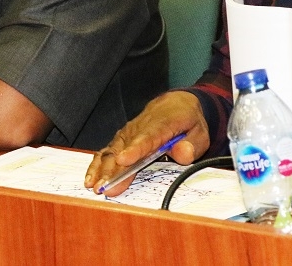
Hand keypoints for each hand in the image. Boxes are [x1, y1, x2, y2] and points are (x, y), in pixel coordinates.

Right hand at [84, 91, 208, 195]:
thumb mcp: (200, 132)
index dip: (135, 149)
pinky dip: (97, 164)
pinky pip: (107, 151)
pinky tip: (91, 179)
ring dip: (102, 169)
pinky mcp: (122, 139)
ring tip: (94, 186)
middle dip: (113, 168)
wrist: (176, 104)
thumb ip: (192, 144)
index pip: (148, 137)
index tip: (124, 160)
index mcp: (162, 123)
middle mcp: (140, 127)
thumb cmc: (187, 120)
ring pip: (112, 149)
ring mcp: (128, 132)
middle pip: (124, 147)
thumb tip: (182, 154)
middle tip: (106, 187)